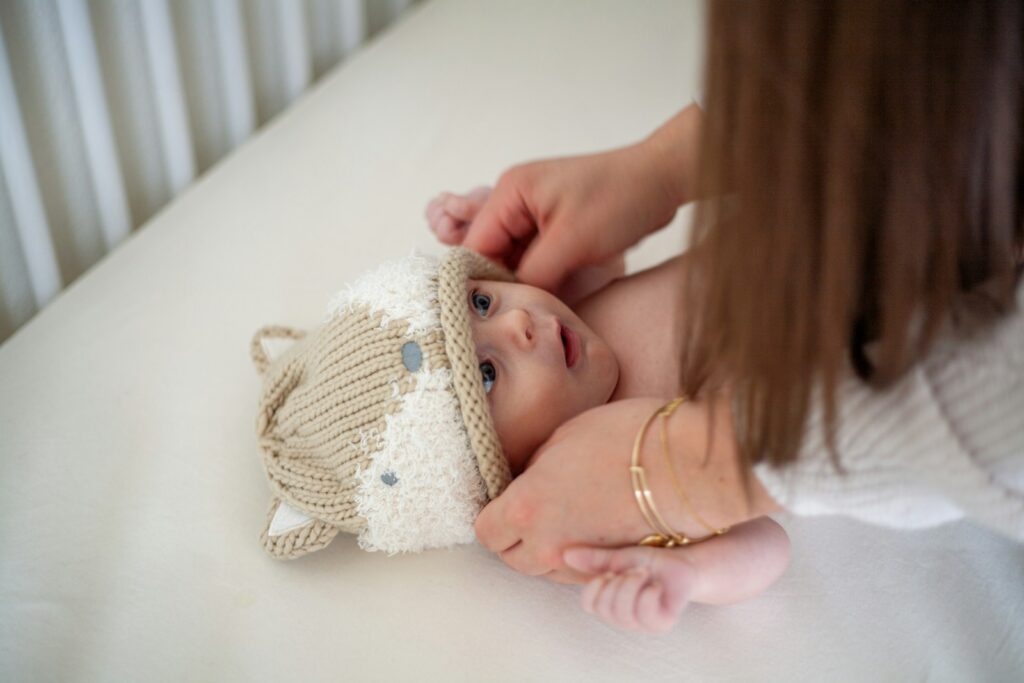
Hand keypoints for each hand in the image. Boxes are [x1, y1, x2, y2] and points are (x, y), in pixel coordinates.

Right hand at [425, 185, 624, 303]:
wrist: (663, 180)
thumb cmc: (620, 199)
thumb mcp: (572, 241)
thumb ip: (533, 274)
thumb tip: (512, 302)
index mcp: (510, 193)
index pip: (475, 245)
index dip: (481, 281)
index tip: (492, 315)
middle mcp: (516, 201)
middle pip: (492, 254)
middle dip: (505, 283)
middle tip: (518, 316)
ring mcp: (536, 214)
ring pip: (515, 260)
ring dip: (526, 283)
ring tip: (536, 309)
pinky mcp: (556, 228)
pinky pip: (536, 259)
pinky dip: (542, 278)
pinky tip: (552, 296)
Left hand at [474, 399, 664, 583]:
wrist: (691, 463)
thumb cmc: (630, 437)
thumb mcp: (564, 437)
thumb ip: (536, 468)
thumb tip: (529, 481)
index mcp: (527, 507)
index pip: (487, 532)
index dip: (494, 516)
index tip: (505, 503)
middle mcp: (549, 545)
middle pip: (515, 558)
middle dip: (519, 537)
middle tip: (537, 508)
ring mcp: (584, 563)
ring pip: (549, 569)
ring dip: (552, 548)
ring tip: (572, 514)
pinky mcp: (615, 569)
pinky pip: (584, 571)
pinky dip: (583, 555)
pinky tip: (596, 527)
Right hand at [563, 546, 694, 631]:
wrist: (682, 563)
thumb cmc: (649, 562)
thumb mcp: (617, 558)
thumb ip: (592, 560)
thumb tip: (565, 554)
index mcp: (611, 603)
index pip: (589, 605)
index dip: (595, 586)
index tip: (609, 571)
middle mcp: (624, 618)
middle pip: (605, 608)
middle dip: (618, 583)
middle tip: (634, 570)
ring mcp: (643, 623)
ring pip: (623, 611)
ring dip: (633, 585)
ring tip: (644, 573)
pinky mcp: (662, 623)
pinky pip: (646, 612)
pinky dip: (649, 592)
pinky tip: (657, 585)